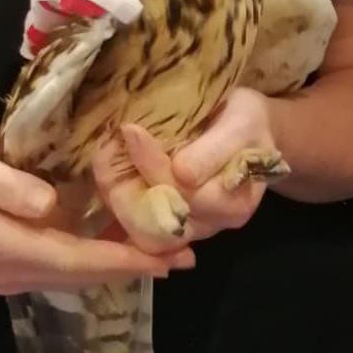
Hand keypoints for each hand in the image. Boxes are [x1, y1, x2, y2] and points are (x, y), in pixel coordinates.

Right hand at [0, 139, 195, 296]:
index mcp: (6, 247)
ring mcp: (7, 275)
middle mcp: (12, 272)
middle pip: (85, 276)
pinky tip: (117, 248)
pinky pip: (60, 270)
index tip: (171, 257)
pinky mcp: (4, 267)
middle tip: (187, 255)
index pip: (81, 261)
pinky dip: (94, 262)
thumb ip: (8, 186)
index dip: (129, 261)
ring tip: (164, 254)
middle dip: (137, 267)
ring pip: (75, 277)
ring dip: (119, 267)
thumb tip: (53, 204)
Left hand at [95, 92, 282, 247]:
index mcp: (235, 203)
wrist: (249, 134)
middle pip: (160, 213)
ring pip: (145, 225)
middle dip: (127, 179)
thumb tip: (181, 174)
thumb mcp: (241, 125)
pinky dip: (121, 198)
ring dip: (118, 191)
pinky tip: (109, 171)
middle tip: (105, 144)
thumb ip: (215, 150)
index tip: (130, 129)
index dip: (153, 163)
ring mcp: (191, 228)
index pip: (186, 191)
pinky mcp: (172, 225)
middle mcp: (213, 224)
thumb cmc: (247, 123)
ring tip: (103, 156)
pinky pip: (140, 224)